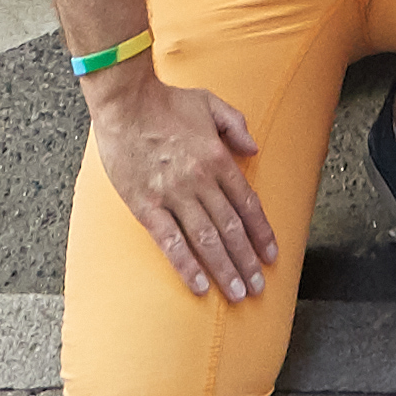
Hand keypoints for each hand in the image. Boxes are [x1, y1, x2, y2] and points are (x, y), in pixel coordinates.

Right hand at [88, 60, 279, 303]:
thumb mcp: (209, 103)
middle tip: (259, 288)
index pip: (247, 204)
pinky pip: (171, 241)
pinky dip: (187, 265)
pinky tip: (200, 285)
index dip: (261, 233)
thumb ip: (235, 125)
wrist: (124, 101)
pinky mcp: (146, 205)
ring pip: (207, 240)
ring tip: (238, 294)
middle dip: (247, 261)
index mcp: (217, 158)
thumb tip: (254, 148)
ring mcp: (173, 195)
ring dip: (225, 269)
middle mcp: (200, 180)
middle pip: (231, 228)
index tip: (271, 256)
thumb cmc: (165, 101)